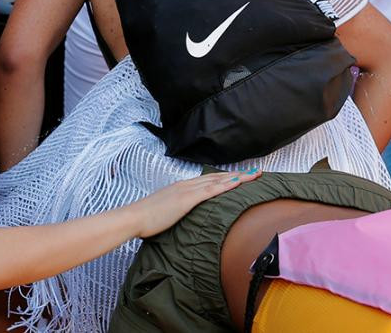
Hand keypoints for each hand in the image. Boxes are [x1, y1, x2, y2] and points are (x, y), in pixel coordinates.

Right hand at [134, 169, 259, 238]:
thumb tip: (184, 216)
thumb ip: (177, 210)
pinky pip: (210, 191)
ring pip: (217, 181)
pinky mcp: (187, 199)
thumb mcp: (166, 212)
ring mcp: (187, 191)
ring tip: (253, 175)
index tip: (241, 177)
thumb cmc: (147, 218)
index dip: (226, 178)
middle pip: (217, 177)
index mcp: (181, 188)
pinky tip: (237, 183)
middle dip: (237, 175)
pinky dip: (225, 185)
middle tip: (255, 172)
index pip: (209, 181)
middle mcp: (186, 185)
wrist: (135, 217)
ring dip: (237, 177)